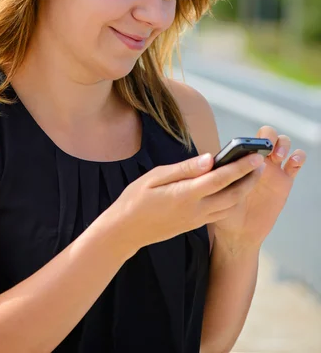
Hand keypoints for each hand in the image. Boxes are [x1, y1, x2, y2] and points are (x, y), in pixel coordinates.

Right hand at [110, 150, 264, 254]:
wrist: (126, 231)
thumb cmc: (136, 199)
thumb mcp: (155, 177)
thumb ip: (184, 168)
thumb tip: (209, 159)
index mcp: (185, 195)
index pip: (220, 179)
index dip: (240, 167)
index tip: (255, 156)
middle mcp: (195, 210)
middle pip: (232, 195)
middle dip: (250, 180)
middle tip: (261, 163)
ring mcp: (196, 220)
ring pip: (230, 207)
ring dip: (244, 191)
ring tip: (252, 174)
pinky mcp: (195, 225)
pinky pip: (221, 213)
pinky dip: (232, 201)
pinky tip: (234, 189)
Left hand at [212, 126, 306, 252]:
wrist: (238, 232)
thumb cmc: (223, 208)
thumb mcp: (217, 191)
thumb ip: (218, 176)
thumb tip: (211, 160)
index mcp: (241, 160)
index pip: (249, 139)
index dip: (251, 139)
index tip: (251, 147)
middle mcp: (257, 161)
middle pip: (268, 136)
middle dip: (270, 138)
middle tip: (267, 150)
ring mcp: (273, 169)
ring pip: (283, 144)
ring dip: (283, 144)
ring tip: (278, 156)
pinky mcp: (285, 181)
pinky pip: (295, 164)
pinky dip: (298, 157)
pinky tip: (293, 161)